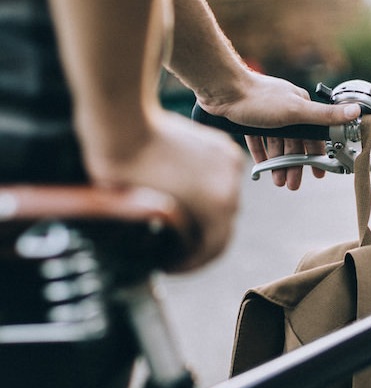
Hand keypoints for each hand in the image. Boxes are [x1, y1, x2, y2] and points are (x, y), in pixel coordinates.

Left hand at [82, 110, 244, 271]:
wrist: (122, 121)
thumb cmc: (124, 172)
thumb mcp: (145, 219)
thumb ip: (172, 238)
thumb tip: (174, 251)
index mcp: (217, 209)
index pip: (213, 250)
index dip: (190, 264)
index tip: (168, 266)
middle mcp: (231, 188)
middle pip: (221, 226)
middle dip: (197, 240)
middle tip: (171, 248)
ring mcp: (229, 165)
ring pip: (221, 201)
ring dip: (203, 213)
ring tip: (177, 219)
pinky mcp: (221, 147)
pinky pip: (219, 179)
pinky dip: (205, 189)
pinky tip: (183, 192)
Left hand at [196, 72, 359, 189]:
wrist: (221, 89)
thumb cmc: (258, 98)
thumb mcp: (296, 111)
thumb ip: (325, 116)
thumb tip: (356, 111)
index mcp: (300, 105)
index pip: (313, 135)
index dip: (316, 155)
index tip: (318, 172)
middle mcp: (285, 109)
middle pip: (294, 143)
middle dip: (295, 165)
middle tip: (293, 185)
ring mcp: (266, 114)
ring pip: (276, 144)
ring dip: (279, 163)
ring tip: (278, 182)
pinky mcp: (248, 119)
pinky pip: (258, 140)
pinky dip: (262, 154)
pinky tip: (262, 168)